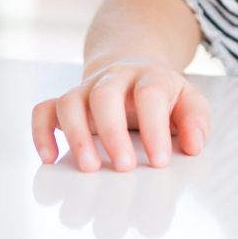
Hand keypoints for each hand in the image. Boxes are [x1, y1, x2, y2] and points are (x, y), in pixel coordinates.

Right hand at [30, 58, 210, 171]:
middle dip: (113, 132)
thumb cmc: (162, 95)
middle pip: (106, 94)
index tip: (159, 161)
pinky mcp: (64, 103)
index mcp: (149, 77)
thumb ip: (196, 121)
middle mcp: (114, 79)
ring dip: (76, 135)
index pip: (150, 95)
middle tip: (124, 167)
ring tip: (89, 168)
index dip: (154, 128)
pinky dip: (41, 132)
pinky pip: (43, 110)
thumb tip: (194, 146)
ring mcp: (86, 89)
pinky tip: (50, 158)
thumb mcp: (188, 101)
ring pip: (70, 101)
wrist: (131, 71)